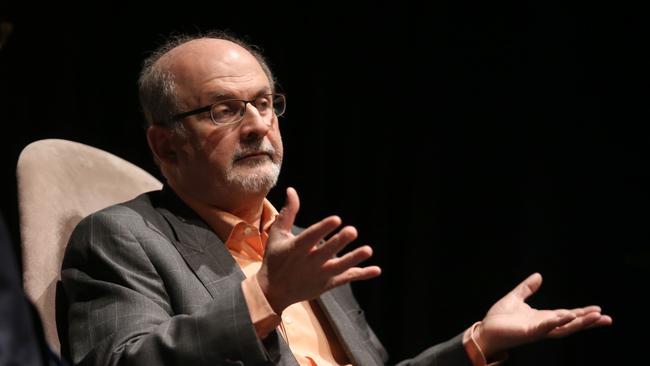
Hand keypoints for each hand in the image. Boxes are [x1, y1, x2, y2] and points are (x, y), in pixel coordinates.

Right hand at [256, 187, 380, 312]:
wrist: (273, 292)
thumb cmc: (275, 258)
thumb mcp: (277, 235)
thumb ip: (288, 212)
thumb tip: (292, 190)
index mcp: (296, 248)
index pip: (310, 237)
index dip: (323, 228)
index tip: (336, 219)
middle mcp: (308, 262)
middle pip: (326, 252)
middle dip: (340, 242)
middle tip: (353, 230)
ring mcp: (319, 275)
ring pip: (339, 267)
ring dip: (354, 259)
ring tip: (368, 250)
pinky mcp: (327, 284)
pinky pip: (346, 278)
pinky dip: (361, 274)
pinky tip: (377, 269)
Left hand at [474, 273, 612, 357]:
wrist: (485, 331)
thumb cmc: (499, 319)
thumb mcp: (515, 298)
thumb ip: (527, 288)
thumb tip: (539, 276)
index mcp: (542, 317)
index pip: (567, 315)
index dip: (582, 313)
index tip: (598, 310)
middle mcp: (543, 325)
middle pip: (571, 324)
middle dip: (588, 321)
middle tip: (607, 318)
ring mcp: (537, 330)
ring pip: (563, 327)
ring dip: (579, 323)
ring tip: (596, 317)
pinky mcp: (528, 332)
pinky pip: (545, 328)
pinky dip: (557, 322)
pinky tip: (568, 316)